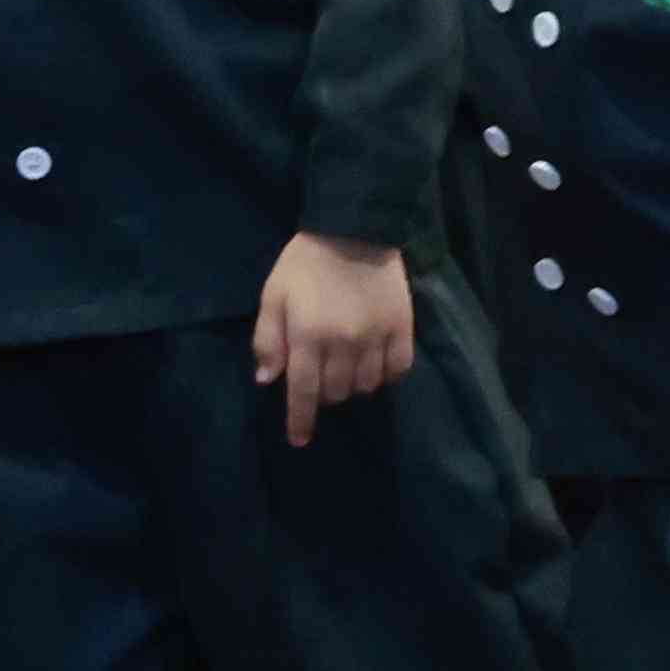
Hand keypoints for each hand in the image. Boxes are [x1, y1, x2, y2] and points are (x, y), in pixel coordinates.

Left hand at [253, 233, 415, 444]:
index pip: (302, 392)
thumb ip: (267, 339)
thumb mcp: (273, 296)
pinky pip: (397, 368)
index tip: (299, 440)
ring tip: (346, 370)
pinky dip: (385, 376)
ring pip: (366, 384)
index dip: (300, 421)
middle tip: (318, 379)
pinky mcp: (402, 328)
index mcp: (307, 337)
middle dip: (323, 394)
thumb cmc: (305, 264)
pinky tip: (375, 367)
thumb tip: (267, 379)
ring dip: (352, 386)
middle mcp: (343, 344)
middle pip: (335, 392)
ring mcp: (376, 337)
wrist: (356, 230)